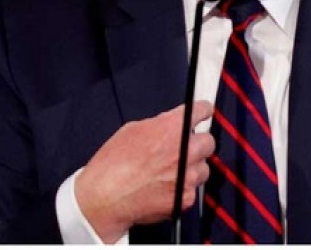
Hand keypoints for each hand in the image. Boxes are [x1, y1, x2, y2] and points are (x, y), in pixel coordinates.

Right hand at [75, 101, 214, 242]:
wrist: (102, 200)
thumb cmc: (111, 165)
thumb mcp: (133, 130)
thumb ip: (160, 124)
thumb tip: (171, 123)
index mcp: (173, 128)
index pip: (203, 109)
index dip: (202, 111)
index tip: (203, 113)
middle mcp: (186, 150)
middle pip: (208, 141)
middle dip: (196, 144)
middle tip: (182, 150)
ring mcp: (189, 176)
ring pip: (203, 168)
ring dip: (191, 169)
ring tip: (169, 174)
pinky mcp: (186, 197)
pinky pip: (193, 189)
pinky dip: (182, 190)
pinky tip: (164, 189)